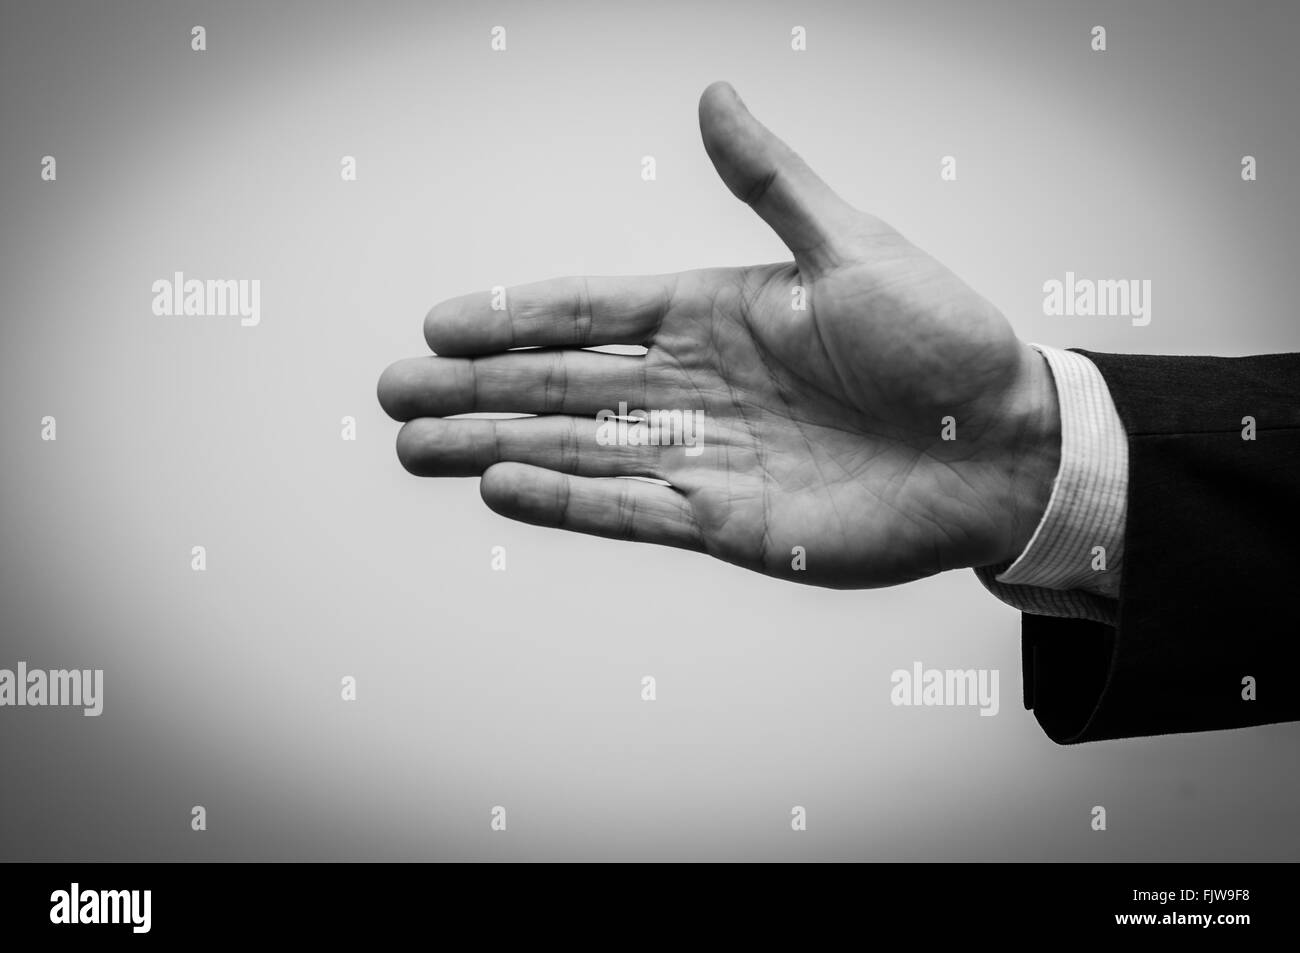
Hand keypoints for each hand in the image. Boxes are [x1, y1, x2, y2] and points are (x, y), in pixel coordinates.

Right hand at [378, 81, 1059, 588]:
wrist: (998, 447)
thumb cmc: (941, 340)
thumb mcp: (850, 247)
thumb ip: (769, 183)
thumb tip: (713, 97)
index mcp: (713, 313)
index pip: (590, 311)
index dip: (514, 316)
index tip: (442, 322)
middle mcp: (695, 386)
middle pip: (561, 384)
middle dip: (475, 388)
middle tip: (394, 392)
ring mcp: (704, 456)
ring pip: (576, 449)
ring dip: (494, 445)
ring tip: (417, 448)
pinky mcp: (725, 522)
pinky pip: (628, 510)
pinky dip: (565, 501)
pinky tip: (501, 489)